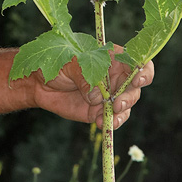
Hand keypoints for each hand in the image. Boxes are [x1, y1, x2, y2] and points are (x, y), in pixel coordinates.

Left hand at [31, 51, 153, 127]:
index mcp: (112, 58)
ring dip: (122, 112)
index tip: (138, 78)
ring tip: (111, 116)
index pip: (137, 61)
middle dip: (130, 96)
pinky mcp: (99, 111)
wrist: (39, 83)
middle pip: (135, 87)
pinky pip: (112, 119)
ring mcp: (109, 95)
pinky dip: (110, 122)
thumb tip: (97, 96)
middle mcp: (115, 77)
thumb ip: (84, 76)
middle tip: (118, 103)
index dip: (143, 70)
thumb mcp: (69, 62)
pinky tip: (101, 123)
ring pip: (127, 105)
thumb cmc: (55, 63)